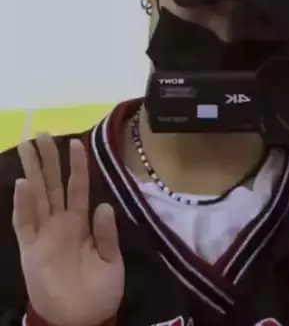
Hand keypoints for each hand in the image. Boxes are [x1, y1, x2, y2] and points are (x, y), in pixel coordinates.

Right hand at [13, 135, 124, 325]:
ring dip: (32, 171)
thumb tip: (103, 204)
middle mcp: (61, 223)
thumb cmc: (99, 291)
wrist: (82, 320)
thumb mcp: (112, 261)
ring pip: (37, 196)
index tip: (76, 142)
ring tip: (27, 146)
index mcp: (81, 222)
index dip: (77, 165)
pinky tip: (23, 183)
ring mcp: (44, 234)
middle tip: (41, 134)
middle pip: (53, 184)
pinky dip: (22, 204)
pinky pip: (24, 223)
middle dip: (48, 159)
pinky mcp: (30, 250)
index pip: (78, 187)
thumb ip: (107, 233)